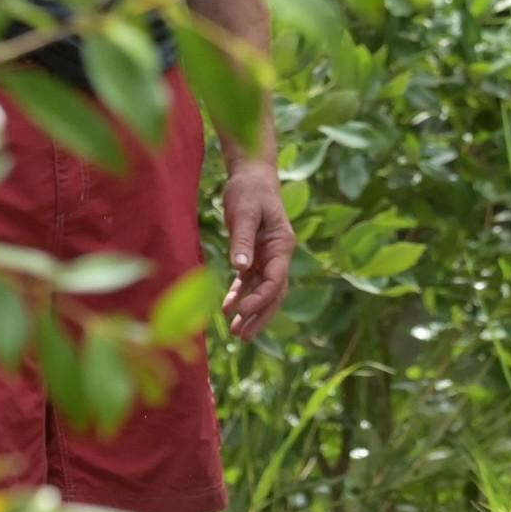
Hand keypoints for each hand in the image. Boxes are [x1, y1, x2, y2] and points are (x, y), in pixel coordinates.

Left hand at [218, 159, 294, 340]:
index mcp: (282, 245)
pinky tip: (228, 308)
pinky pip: (249, 281)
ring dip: (250, 311)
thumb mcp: (245, 212)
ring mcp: (267, 256)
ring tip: (235, 333)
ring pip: (262, 291)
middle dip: (259, 316)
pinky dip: (240, 294)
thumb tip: (241, 269)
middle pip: (273, 293)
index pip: (275, 280)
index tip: (241, 312)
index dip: (259, 299)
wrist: (251, 174)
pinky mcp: (254, 255)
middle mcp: (278, 255)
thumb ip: (243, 240)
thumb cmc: (250, 190)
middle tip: (243, 337)